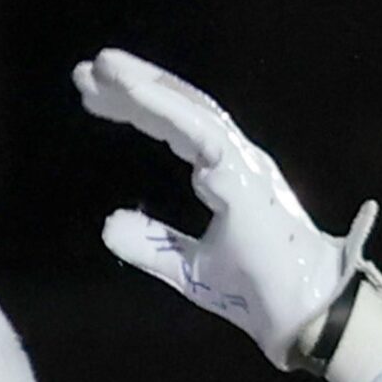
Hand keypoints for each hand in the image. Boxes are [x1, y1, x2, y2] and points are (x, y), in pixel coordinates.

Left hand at [73, 47, 381, 368]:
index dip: (137, 109)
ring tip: (101, 66)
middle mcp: (235, 160)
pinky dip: (165, 107)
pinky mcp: (242, 175)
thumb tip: (108, 226)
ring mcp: (242, 163)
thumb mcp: (188, 268)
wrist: (297, 316)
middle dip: (132, 88)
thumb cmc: (256, 292)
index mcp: (227, 177)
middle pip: (179, 109)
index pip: (176, 129)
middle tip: (85, 72)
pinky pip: (199, 130)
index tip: (93, 98)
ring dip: (145, 85)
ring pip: (188, 109)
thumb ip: (152, 244)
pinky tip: (132, 90)